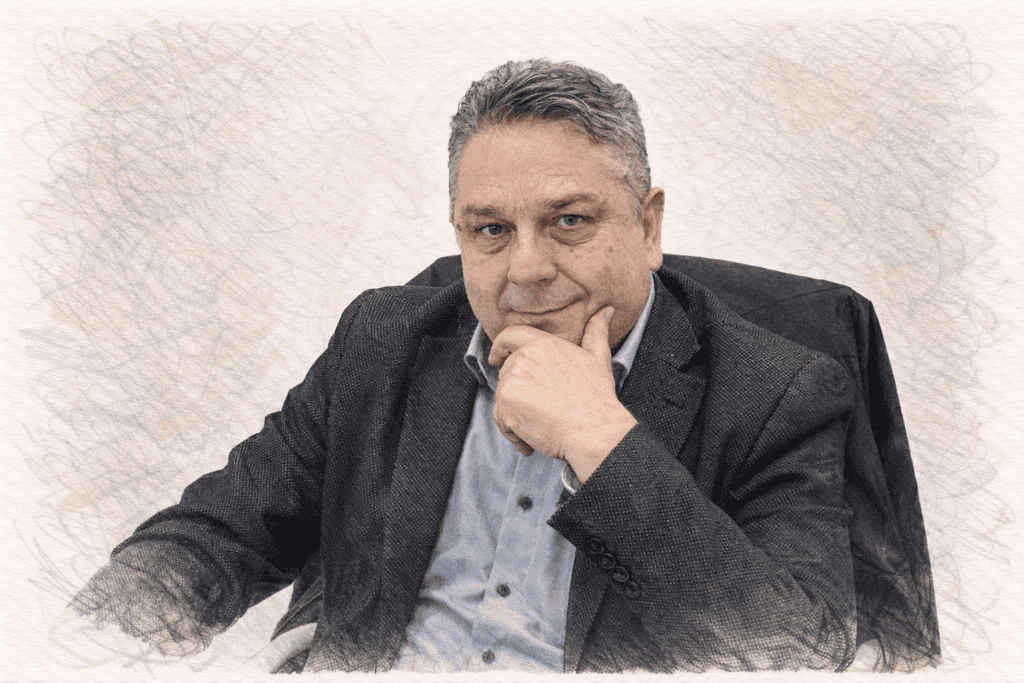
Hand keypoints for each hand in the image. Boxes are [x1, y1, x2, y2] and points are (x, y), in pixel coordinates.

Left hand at [488, 306, 637, 482]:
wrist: (593, 429)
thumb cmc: (597, 397)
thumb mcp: (598, 359)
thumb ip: (596, 332)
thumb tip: (607, 310)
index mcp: (543, 344)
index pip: (510, 336)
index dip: (499, 346)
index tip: (494, 357)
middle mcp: (524, 358)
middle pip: (507, 374)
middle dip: (519, 393)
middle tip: (543, 409)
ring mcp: (512, 380)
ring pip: (503, 399)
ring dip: (517, 414)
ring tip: (541, 425)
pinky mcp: (506, 404)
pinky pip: (500, 420)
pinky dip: (513, 433)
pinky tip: (532, 440)